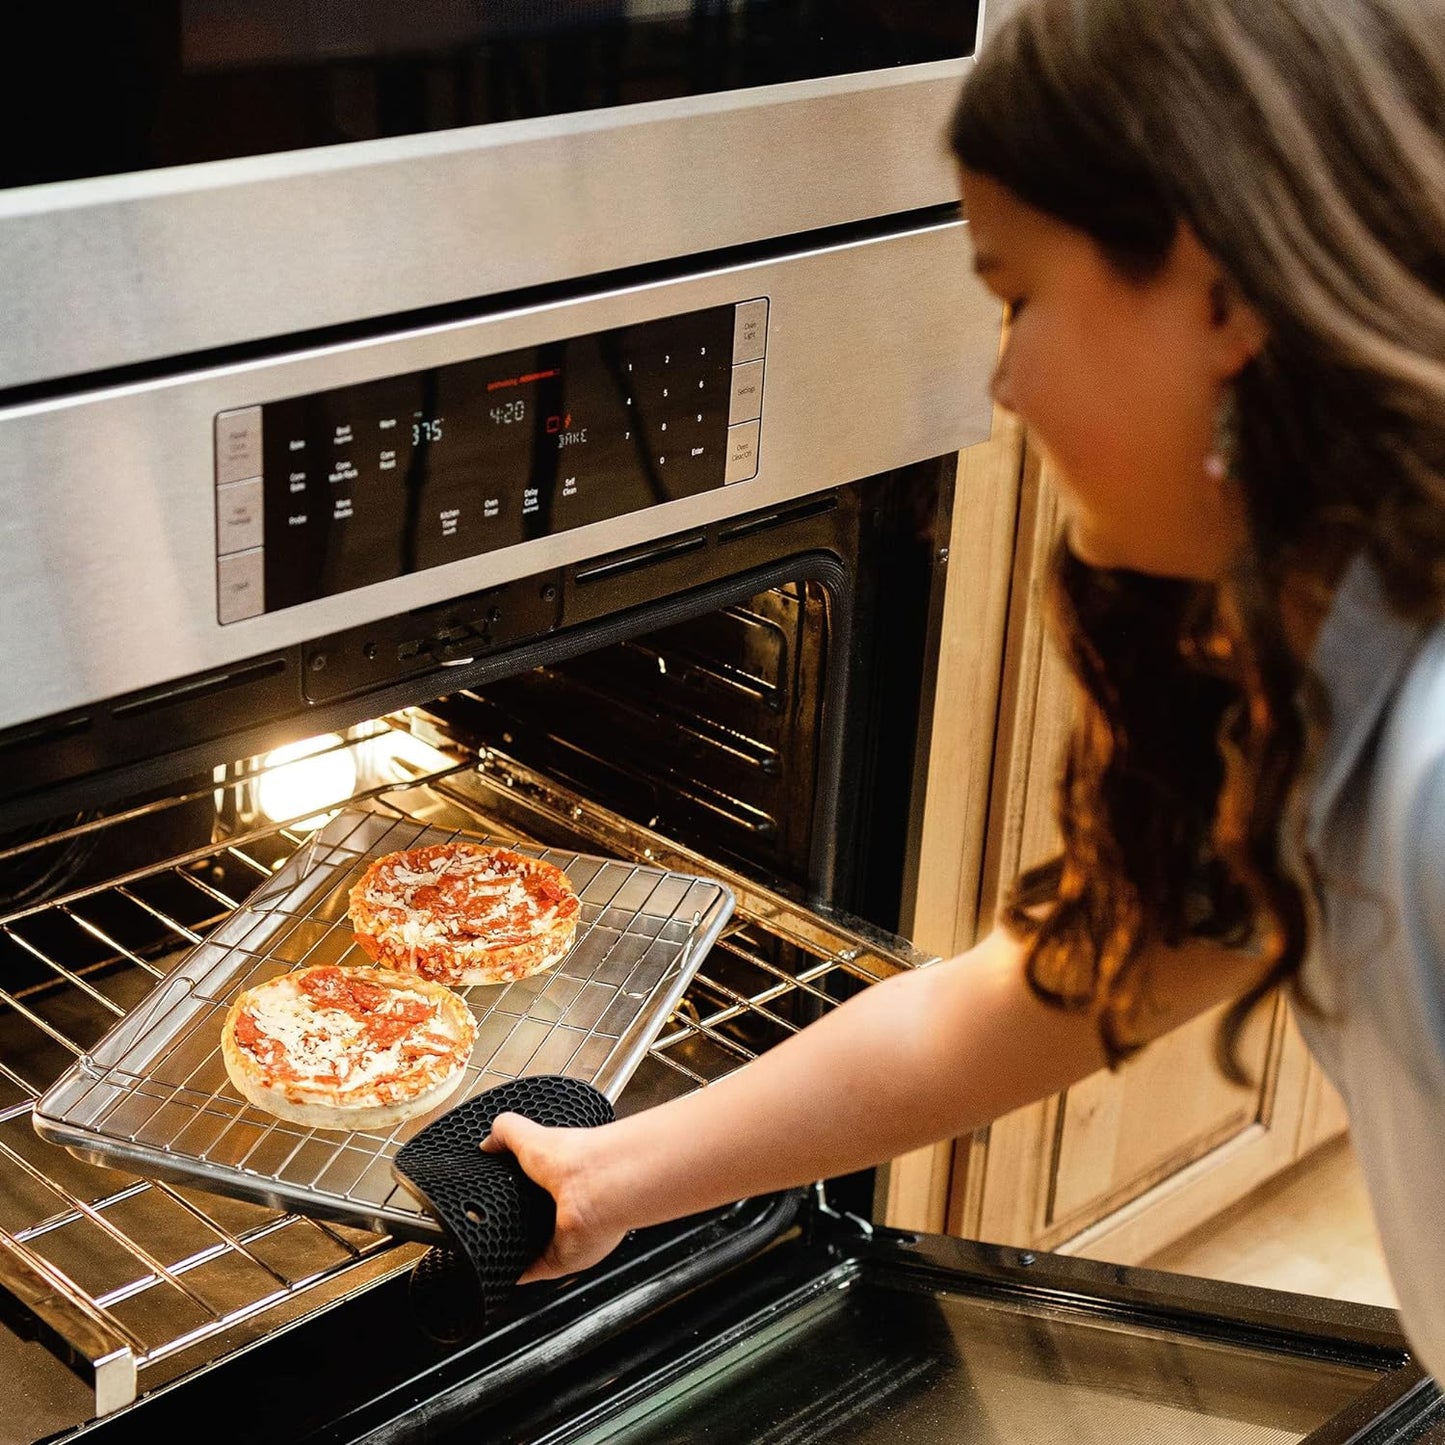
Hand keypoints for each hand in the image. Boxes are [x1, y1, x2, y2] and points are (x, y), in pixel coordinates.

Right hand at [481, 1112, 625, 1284]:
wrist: (597, 1189)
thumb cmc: (575, 1158)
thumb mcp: (531, 1136)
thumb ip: (508, 1132)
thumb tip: (488, 1139)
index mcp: (561, 1174)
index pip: (538, 1183)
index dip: (521, 1186)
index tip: (497, 1193)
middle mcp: (566, 1204)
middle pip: (539, 1217)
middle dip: (518, 1221)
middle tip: (490, 1222)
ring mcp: (564, 1232)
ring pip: (537, 1246)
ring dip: (517, 1249)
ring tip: (493, 1245)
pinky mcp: (561, 1258)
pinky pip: (536, 1272)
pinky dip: (519, 1274)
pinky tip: (503, 1271)